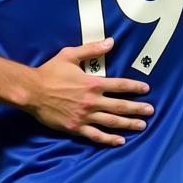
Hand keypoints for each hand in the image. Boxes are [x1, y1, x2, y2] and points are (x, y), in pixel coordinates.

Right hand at [28, 38, 152, 146]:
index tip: (146, 89)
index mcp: (92, 83)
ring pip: (112, 122)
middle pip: (120, 106)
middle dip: (138, 109)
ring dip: (129, 124)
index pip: (119, 86)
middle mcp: (92, 101)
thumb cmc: (49, 72)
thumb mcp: (69, 55)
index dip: (134, 87)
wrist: (31, 91)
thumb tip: (111, 42)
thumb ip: (91, 49)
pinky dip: (109, 139)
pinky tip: (120, 140)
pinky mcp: (76, 127)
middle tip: (151, 111)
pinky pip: (96, 135)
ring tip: (142, 125)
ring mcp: (85, 116)